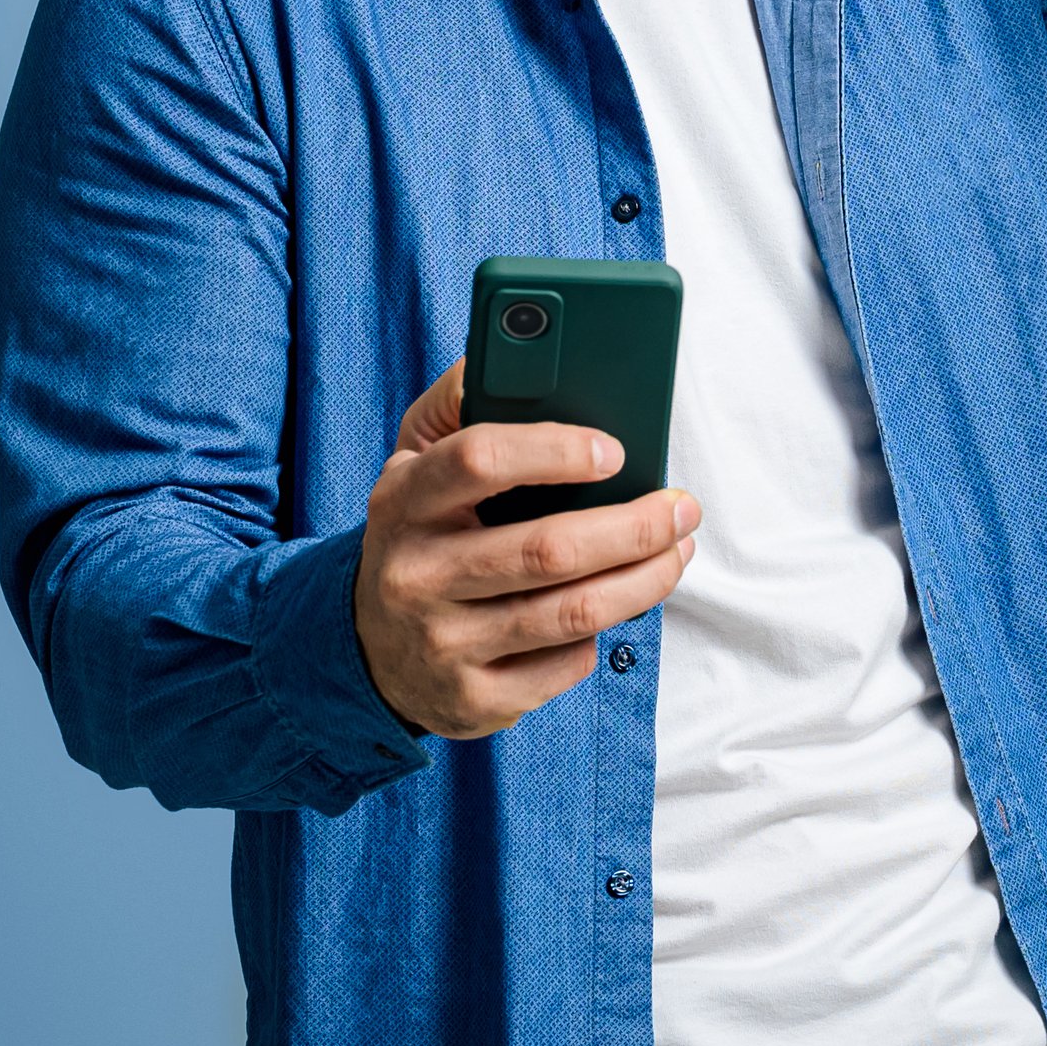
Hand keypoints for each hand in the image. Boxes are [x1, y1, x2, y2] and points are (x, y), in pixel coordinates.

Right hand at [353, 359, 700, 738]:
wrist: (362, 646)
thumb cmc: (419, 532)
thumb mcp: (416, 459)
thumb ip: (463, 398)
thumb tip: (518, 345)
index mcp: (404, 500)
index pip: (479, 460)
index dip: (555, 450)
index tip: (616, 450)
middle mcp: (415, 574)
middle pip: (548, 549)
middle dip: (637, 526)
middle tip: (684, 508)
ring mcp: (441, 643)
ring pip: (573, 612)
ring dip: (647, 578)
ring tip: (678, 548)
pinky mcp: (472, 700)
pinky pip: (566, 664)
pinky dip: (603, 633)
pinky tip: (616, 603)